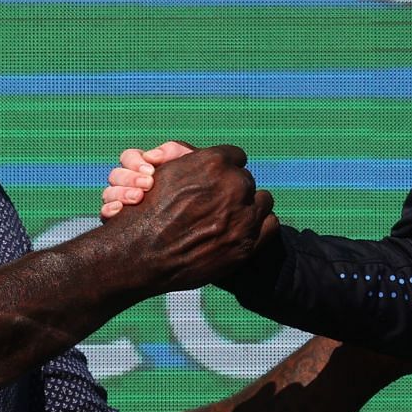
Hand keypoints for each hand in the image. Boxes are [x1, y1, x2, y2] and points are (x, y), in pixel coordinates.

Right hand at [101, 140, 194, 217]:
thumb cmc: (193, 183)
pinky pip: (105, 213)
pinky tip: (120, 211)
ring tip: (137, 198)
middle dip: (129, 179)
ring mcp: (121, 201)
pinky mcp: (119, 220)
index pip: (127, 157)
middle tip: (148, 185)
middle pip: (115, 175)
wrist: (200, 213)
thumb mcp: (187, 162)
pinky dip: (109, 209)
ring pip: (108, 193)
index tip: (151, 171)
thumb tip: (152, 156)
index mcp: (141, 167)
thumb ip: (172, 151)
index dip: (135, 162)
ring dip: (120, 193)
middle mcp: (127, 183)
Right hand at [102, 144, 277, 291]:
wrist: (141, 256)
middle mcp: (232, 185)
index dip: (225, 169)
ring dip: (249, 207)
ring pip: (262, 200)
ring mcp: (242, 215)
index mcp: (213, 163)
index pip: (235, 156)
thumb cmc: (145, 213)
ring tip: (230, 218)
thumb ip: (192, 161)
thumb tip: (207, 156)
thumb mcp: (165, 173)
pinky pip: (270, 224)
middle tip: (217, 204)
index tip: (217, 181)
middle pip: (246, 180)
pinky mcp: (247, 243)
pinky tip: (241, 232)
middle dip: (234, 190)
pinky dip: (258, 228)